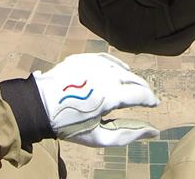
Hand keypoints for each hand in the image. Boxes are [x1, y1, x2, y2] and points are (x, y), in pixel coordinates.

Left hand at [33, 53, 158, 146]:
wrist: (40, 105)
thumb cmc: (70, 125)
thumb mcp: (100, 137)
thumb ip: (129, 134)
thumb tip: (153, 132)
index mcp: (113, 94)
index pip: (141, 94)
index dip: (151, 100)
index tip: (154, 105)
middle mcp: (108, 74)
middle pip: (135, 78)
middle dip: (143, 88)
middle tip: (146, 97)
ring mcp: (96, 63)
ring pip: (122, 68)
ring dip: (130, 77)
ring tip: (132, 87)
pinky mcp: (85, 58)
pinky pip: (107, 59)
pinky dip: (116, 66)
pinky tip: (118, 71)